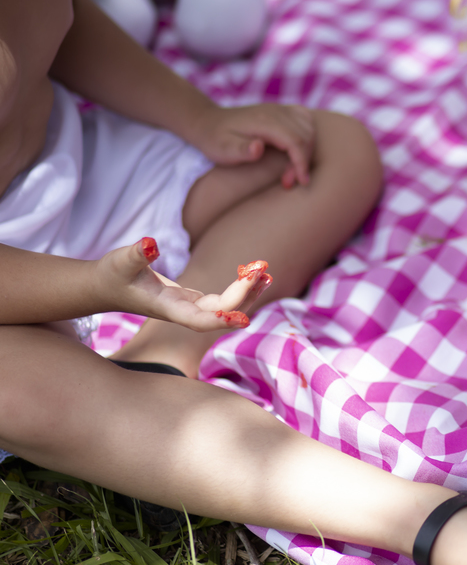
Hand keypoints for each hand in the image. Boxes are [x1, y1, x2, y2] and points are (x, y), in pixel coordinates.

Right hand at [99, 238, 270, 330]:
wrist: (101, 287)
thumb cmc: (109, 274)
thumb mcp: (120, 260)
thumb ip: (137, 253)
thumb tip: (152, 243)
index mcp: (167, 308)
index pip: (198, 320)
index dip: (221, 321)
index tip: (243, 318)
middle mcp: (181, 311)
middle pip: (220, 311)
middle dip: (243, 296)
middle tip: (262, 271)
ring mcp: (188, 307)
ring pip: (224, 306)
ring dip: (246, 293)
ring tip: (266, 274)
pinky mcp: (190, 299)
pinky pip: (221, 299)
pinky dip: (239, 289)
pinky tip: (255, 276)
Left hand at [190, 103, 315, 187]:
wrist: (207, 121)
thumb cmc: (214, 139)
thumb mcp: (221, 149)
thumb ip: (240, 149)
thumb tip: (259, 148)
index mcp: (263, 120)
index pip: (296, 140)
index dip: (302, 162)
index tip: (300, 182)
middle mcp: (275, 111)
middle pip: (306, 135)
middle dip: (304, 161)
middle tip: (288, 180)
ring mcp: (280, 109)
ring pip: (310, 128)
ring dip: (307, 151)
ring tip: (291, 169)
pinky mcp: (282, 111)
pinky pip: (306, 121)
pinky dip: (307, 138)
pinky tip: (296, 152)